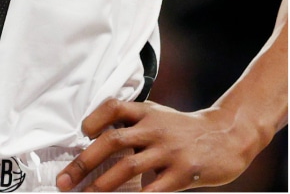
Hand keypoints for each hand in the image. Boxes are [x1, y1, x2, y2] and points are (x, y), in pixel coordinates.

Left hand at [56, 99, 259, 191]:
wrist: (228, 136)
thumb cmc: (184, 129)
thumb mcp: (158, 116)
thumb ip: (132, 125)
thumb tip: (94, 142)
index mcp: (146, 112)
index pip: (113, 107)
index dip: (94, 118)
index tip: (81, 133)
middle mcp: (155, 129)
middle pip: (112, 141)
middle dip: (84, 162)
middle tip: (64, 181)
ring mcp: (170, 151)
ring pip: (128, 166)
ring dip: (103, 184)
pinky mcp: (184, 172)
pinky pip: (155, 189)